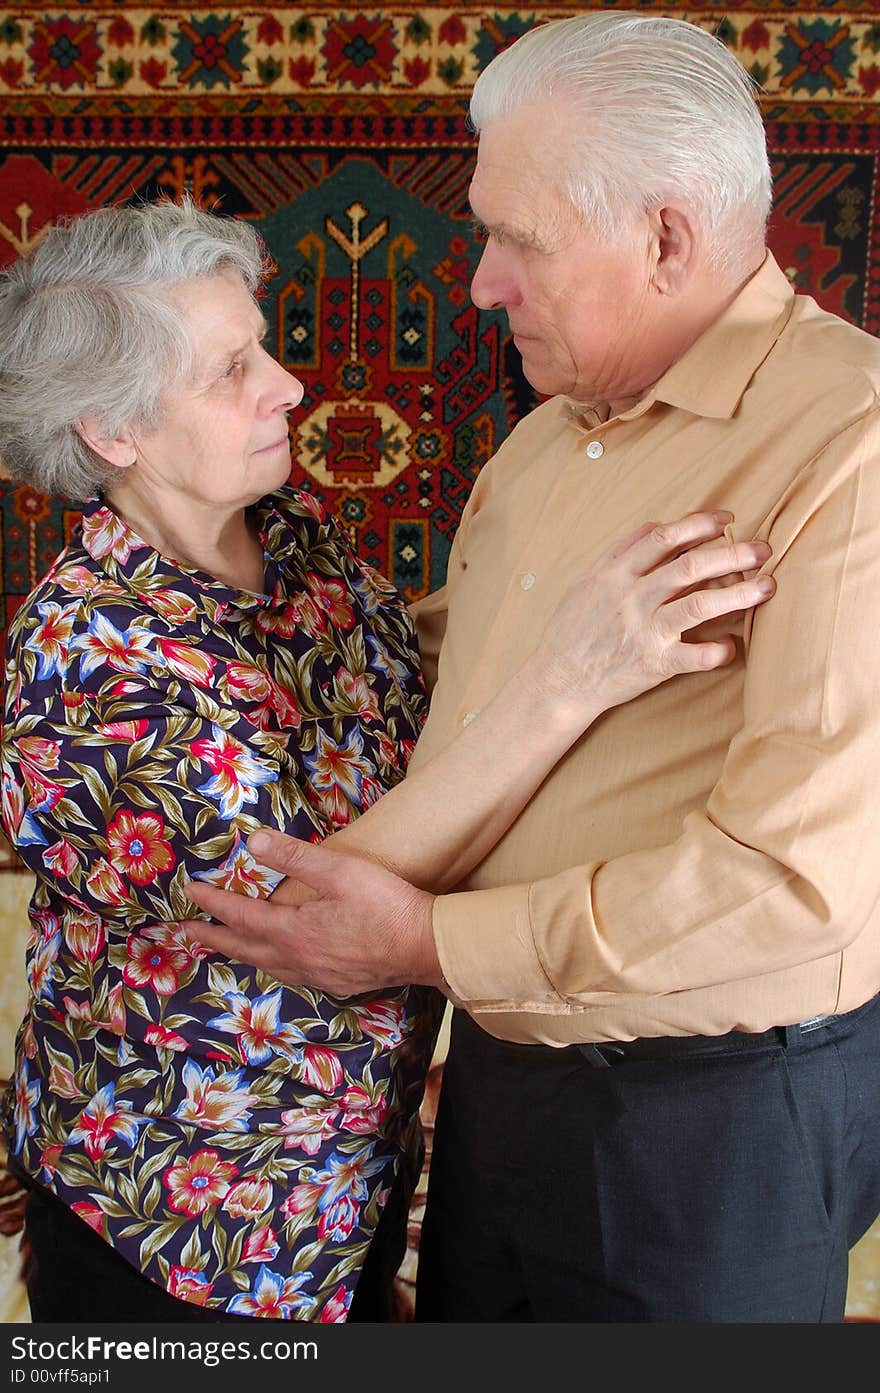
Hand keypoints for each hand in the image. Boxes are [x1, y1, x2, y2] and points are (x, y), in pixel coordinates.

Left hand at [184, 832, 442, 994]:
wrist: (428, 948)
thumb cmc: (386, 904)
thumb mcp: (341, 871)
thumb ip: (296, 857)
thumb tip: (252, 843)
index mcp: (293, 931)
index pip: (241, 916)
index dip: (213, 903)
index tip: (190, 892)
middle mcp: (298, 959)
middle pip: (245, 948)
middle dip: (214, 937)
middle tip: (187, 931)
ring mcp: (318, 975)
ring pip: (267, 966)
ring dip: (242, 953)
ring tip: (228, 945)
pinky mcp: (337, 983)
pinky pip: (290, 975)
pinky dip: (272, 965)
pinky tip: (281, 961)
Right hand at [530, 510, 773, 717]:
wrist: (558, 680)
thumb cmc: (573, 629)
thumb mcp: (587, 582)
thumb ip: (620, 552)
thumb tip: (655, 525)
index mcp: (616, 574)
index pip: (664, 537)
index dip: (700, 524)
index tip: (727, 519)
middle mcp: (632, 599)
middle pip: (690, 567)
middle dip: (732, 554)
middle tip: (763, 549)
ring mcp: (644, 632)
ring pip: (699, 605)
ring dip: (738, 594)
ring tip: (767, 586)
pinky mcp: (653, 665)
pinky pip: (693, 657)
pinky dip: (717, 651)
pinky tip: (732, 646)